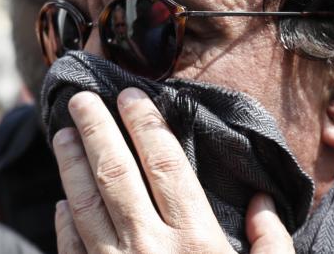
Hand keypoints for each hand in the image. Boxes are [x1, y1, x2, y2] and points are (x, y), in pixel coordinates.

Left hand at [52, 88, 293, 253]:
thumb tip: (262, 201)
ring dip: (71, 167)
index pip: (165, 165)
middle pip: (116, 175)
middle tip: (81, 98)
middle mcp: (151, 249)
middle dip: (96, 130)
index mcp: (197, 240)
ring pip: (86, 207)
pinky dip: (65, 224)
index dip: (146, 125)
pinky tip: (63, 204)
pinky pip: (73, 250)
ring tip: (63, 136)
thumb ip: (270, 243)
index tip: (132, 95)